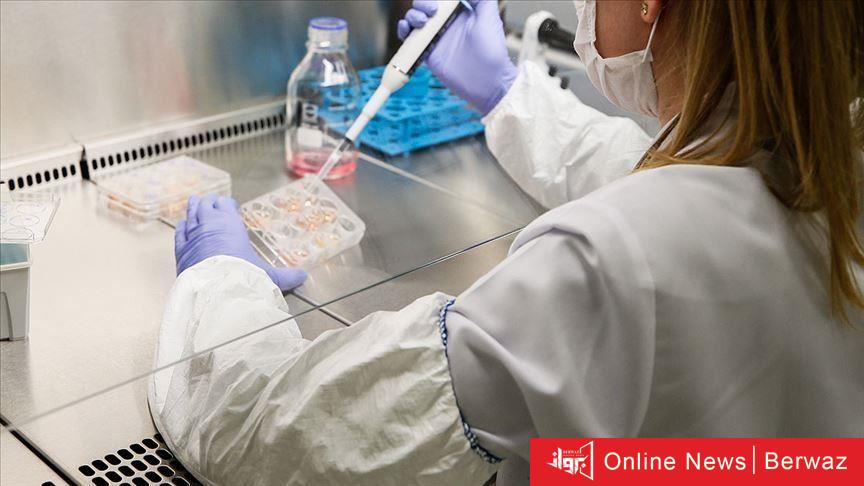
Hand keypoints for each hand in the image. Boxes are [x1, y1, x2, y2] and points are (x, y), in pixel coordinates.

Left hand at [175, 195, 306, 291]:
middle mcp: (210, 224)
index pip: (226, 205)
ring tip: (196, 203)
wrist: (216, 291)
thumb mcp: (268, 276)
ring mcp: (193, 235)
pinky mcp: (181, 249)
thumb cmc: (243, 277)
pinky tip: (182, 225)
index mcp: (230, 223)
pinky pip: (179, 231)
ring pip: (191, 213)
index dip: (228, 205)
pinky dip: (182, 226)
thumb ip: (285, 276)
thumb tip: (302, 277)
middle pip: (206, 205)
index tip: (230, 206)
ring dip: (194, 208)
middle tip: (213, 202)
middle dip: (210, 203)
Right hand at [397, 0, 517, 114]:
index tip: (437, 0)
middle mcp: (445, 23)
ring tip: (421, 22)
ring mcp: (435, 38)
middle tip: (432, 10)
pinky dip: (403, 31)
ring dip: (412, 15)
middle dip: (422, 3)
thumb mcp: (489, 16)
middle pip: (424, 6)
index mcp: (459, 12)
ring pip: (414, 20)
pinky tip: (406, 29)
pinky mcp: (427, 53)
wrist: (486, 80)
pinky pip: (410, 40)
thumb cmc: (492, 50)